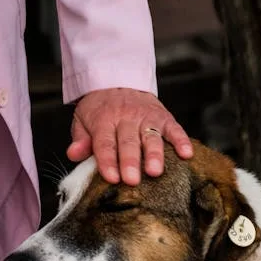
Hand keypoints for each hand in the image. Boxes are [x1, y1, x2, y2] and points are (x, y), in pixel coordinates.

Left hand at [66, 88, 192, 185]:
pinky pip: (174, 128)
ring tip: (155, 171)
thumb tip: (73, 154)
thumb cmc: (99, 109)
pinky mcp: (164, 116)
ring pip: (151, 136)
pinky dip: (181, 140)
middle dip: (130, 161)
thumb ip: (80, 139)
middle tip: (132, 180)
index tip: (111, 178)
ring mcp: (146, 116)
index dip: (107, 160)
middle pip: (128, 142)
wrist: (117, 81)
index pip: (104, 142)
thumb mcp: (82, 120)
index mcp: (103, 119)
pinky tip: (186, 154)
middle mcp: (126, 117)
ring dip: (154, 154)